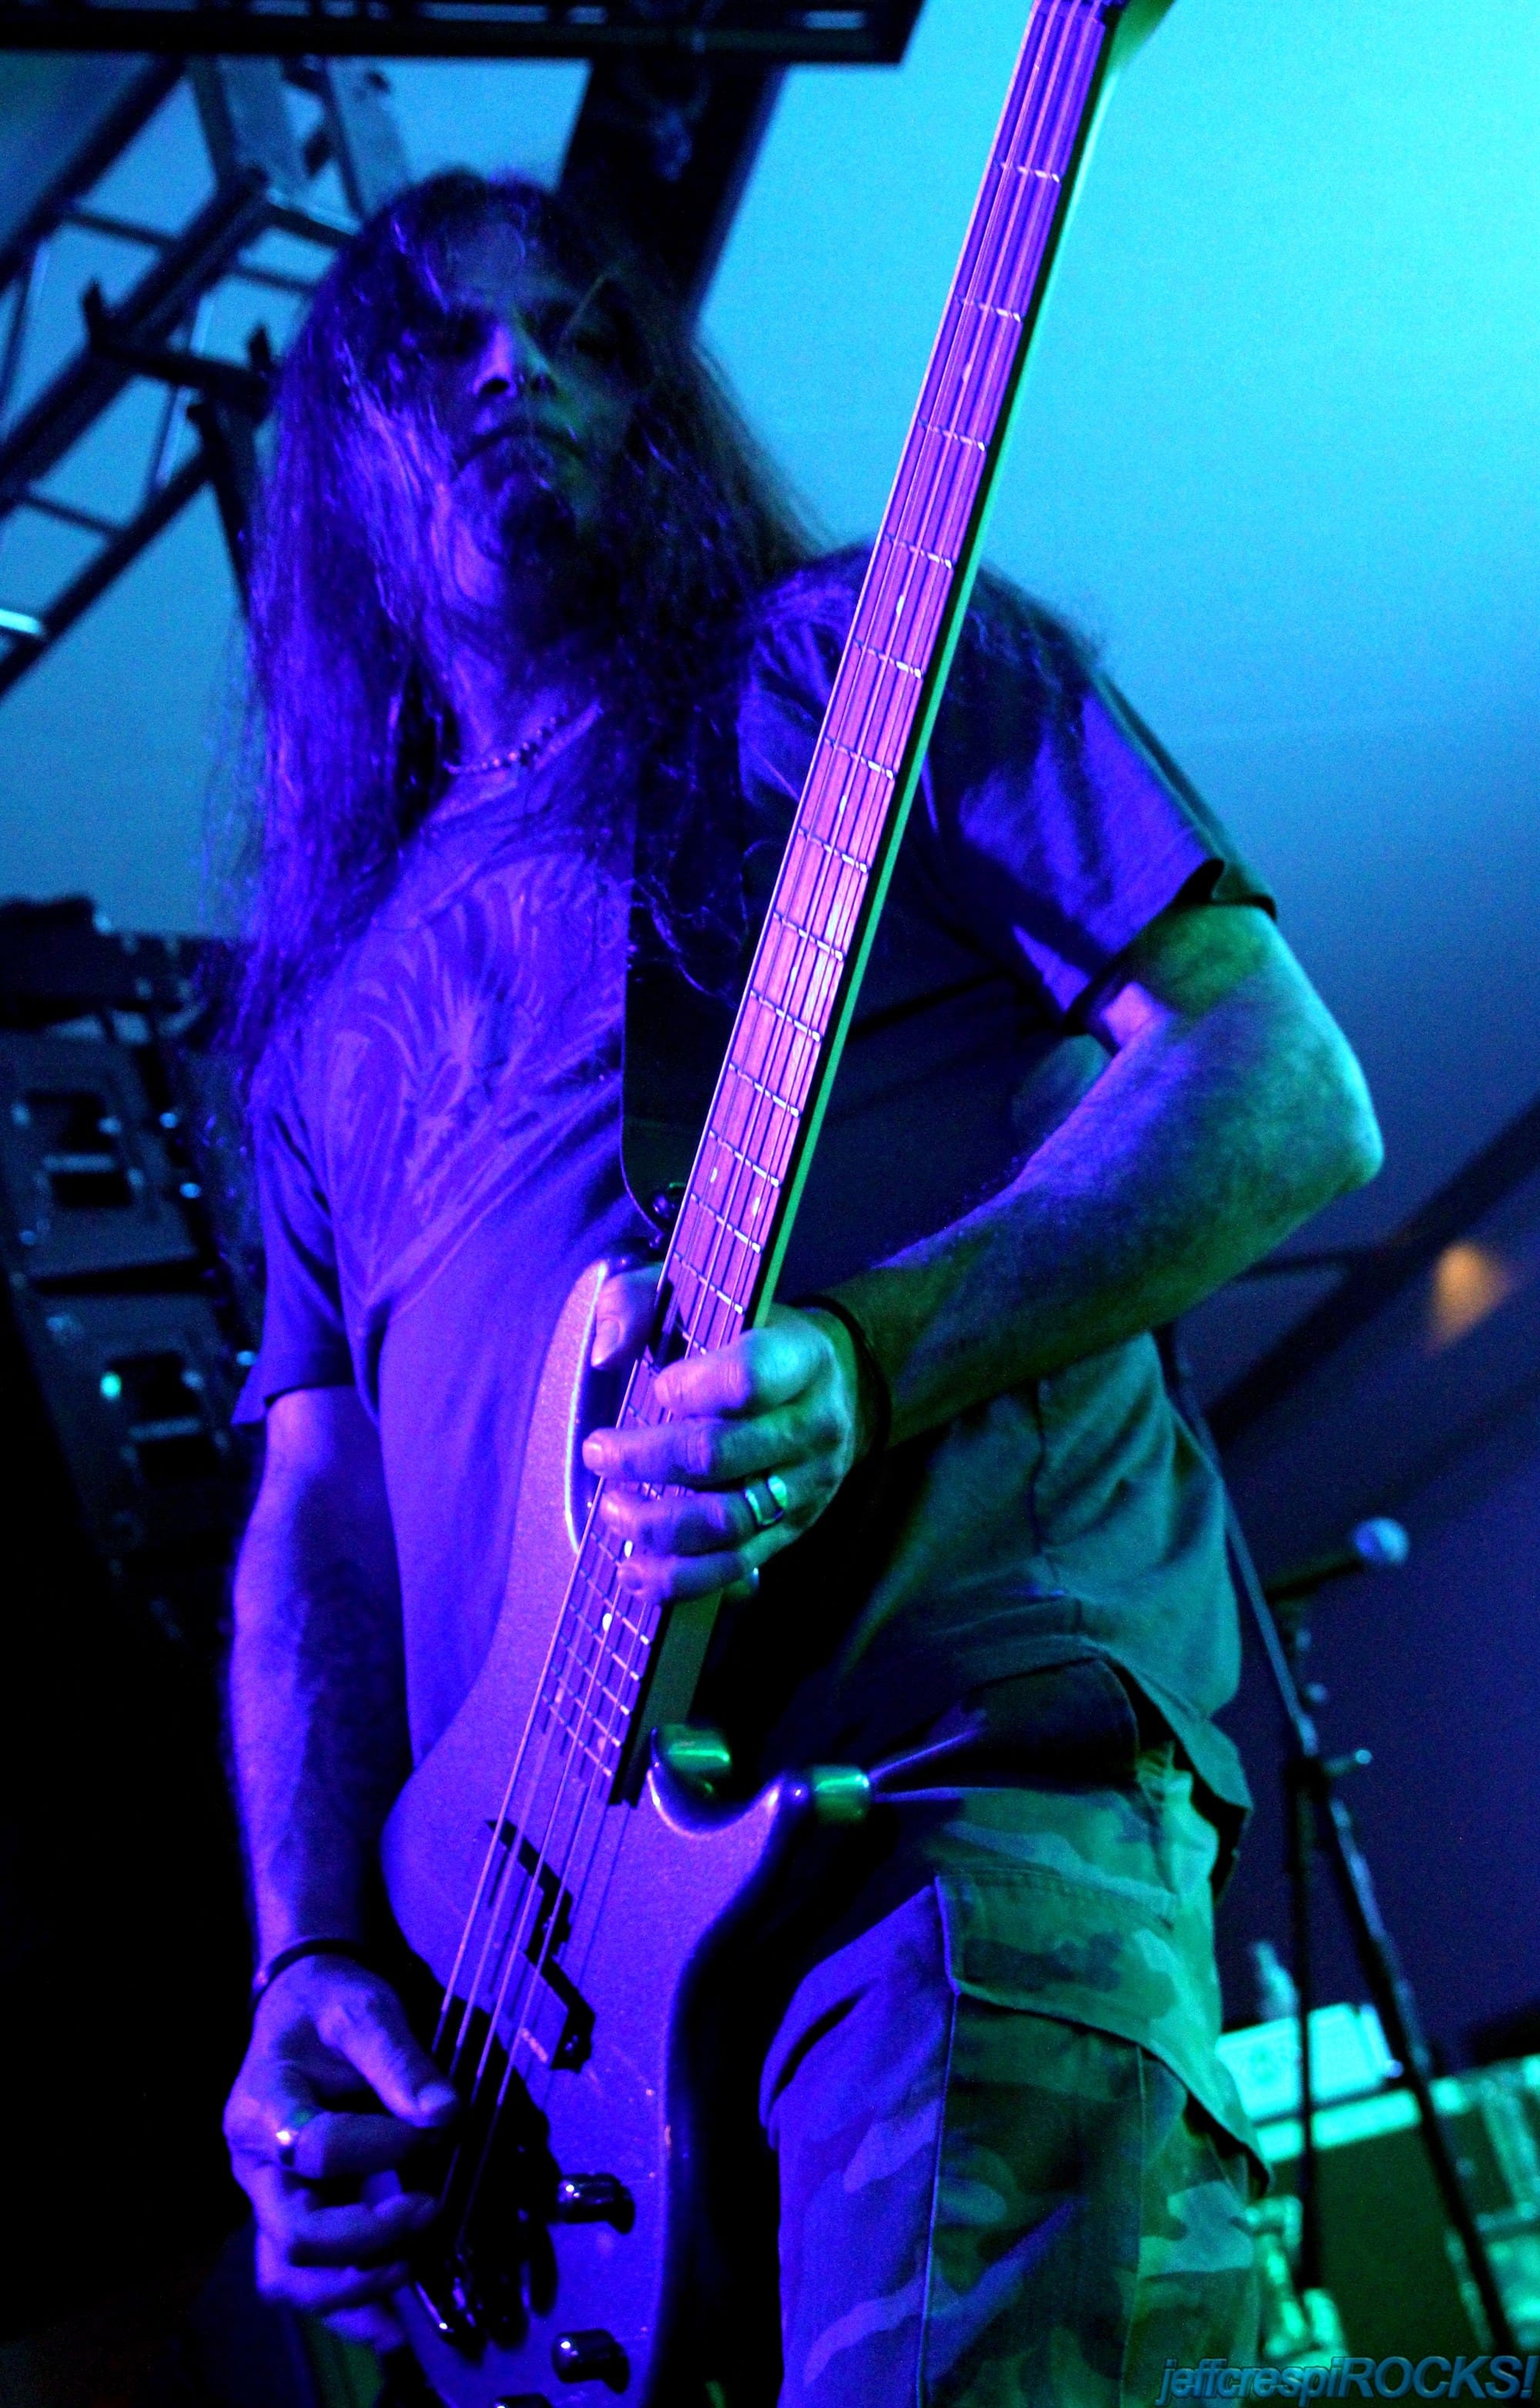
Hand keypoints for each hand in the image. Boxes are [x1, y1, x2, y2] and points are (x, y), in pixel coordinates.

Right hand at [223, 1954, 457, 2347]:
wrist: (304, 2005)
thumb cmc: (329, 2005)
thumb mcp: (364, 2009)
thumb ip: (400, 2060)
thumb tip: (447, 2115)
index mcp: (261, 2106)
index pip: (315, 2148)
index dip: (382, 2146)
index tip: (437, 2125)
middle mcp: (255, 2165)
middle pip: (295, 2233)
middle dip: (367, 2237)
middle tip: (431, 2210)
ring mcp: (270, 2200)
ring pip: (290, 2276)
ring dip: (353, 2288)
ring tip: (413, 2270)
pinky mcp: (294, 2218)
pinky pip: (306, 2280)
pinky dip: (348, 2308)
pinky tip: (395, 2327)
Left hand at [580, 1266, 862, 1605]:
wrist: (833, 1380)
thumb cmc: (748, 1331)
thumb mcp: (703, 1293)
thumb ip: (640, 1301)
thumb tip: (604, 1353)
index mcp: (800, 1358)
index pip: (746, 1380)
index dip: (689, 1388)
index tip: (656, 1386)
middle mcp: (813, 1425)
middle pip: (721, 1455)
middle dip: (646, 1459)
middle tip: (598, 1452)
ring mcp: (807, 1486)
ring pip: (726, 1521)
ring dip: (656, 1523)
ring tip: (610, 1510)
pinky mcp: (793, 1529)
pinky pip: (737, 1565)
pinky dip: (682, 1577)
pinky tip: (635, 1570)